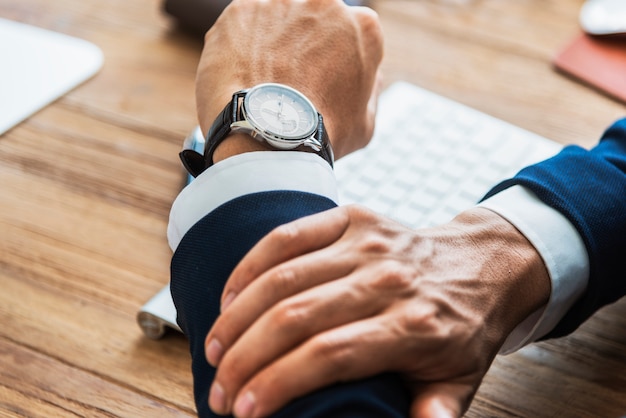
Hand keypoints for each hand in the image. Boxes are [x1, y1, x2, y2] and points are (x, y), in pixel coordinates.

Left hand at [195, 0, 383, 158]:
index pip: (349, 33)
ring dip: (268, 47)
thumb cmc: (322, 136)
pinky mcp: (242, 12)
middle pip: (311, 22)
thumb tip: (369, 76)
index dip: (334, 59)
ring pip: (274, 23)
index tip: (321, 79)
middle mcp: (324, 5)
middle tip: (289, 84)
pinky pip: (239, 29)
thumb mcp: (364, 122)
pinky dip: (237, 51)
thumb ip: (368, 89)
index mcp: (362, 26)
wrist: (271, 138)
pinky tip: (239, 80)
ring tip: (261, 85)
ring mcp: (281, 5)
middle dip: (302, 46)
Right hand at [204, 206, 550, 416]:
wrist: (481, 264)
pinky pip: (287, 237)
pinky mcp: (351, 218)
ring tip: (213, 349)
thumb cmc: (463, 328)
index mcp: (413, 326)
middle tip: (218, 390)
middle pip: (294, 318)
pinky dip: (250, 266)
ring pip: (282, 277)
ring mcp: (366, 242)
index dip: (277, 384)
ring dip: (236, 317)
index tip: (243, 411)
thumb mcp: (461, 379)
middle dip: (243, 359)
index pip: (329, 356)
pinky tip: (228, 297)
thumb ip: (437, 410)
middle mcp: (386, 279)